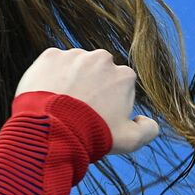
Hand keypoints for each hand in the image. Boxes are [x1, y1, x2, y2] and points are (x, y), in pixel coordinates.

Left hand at [14, 47, 160, 154]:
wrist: (52, 130)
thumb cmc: (92, 135)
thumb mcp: (130, 140)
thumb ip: (148, 129)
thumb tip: (146, 120)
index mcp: (124, 75)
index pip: (118, 84)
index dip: (107, 100)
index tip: (96, 112)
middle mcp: (102, 58)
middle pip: (96, 71)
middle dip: (89, 85)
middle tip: (76, 108)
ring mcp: (75, 55)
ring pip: (74, 65)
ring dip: (69, 79)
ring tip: (59, 102)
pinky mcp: (50, 55)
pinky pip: (52, 63)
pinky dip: (49, 75)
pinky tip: (47, 93)